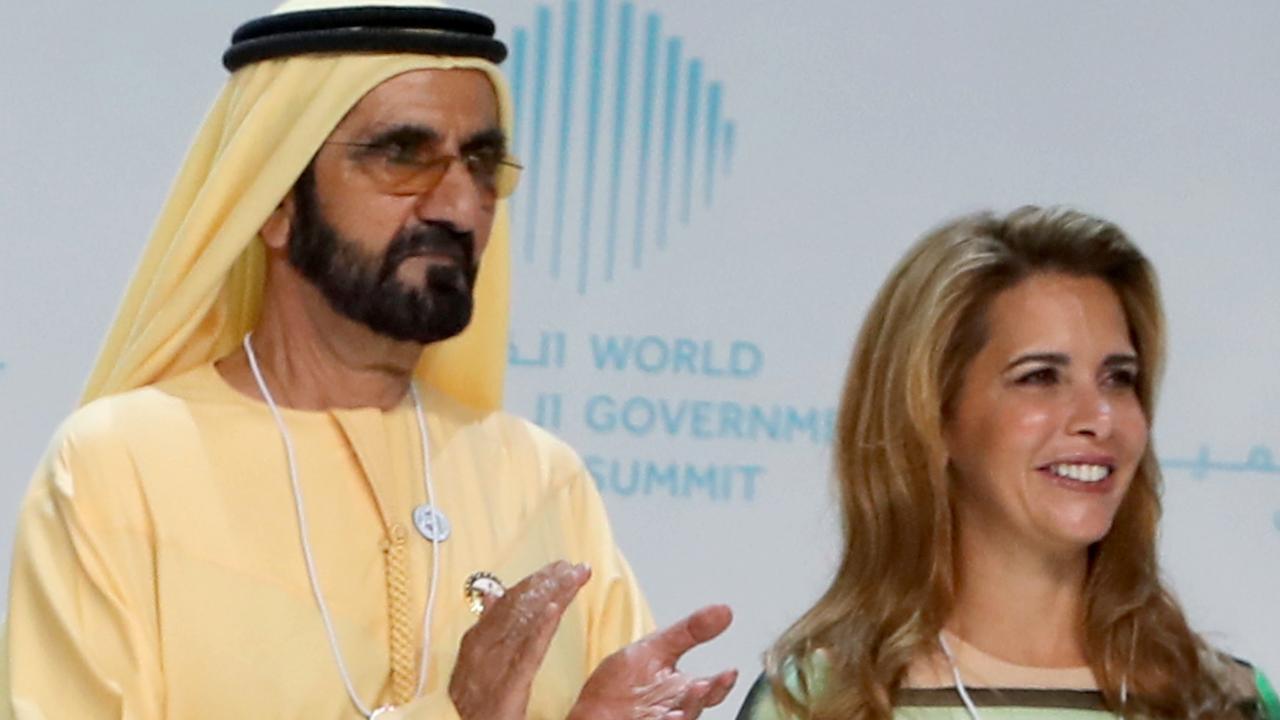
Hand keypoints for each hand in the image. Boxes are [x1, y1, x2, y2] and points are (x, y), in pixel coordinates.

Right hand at [448, 561, 590, 719]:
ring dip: (551, 596)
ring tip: (572, 578)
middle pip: (519, 606)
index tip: (558, 567)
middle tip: (573, 566)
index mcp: (477, 638)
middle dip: (548, 583)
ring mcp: (494, 662)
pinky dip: (541, 627)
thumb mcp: (474, 659)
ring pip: (527, 621)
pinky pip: (528, 650)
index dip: (535, 581)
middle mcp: (483, 645)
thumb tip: (491, 595)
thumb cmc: (470, 699)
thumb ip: (485, 626)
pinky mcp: (509, 683)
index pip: (509, 601)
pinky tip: (556, 609)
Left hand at [568, 604, 737, 719]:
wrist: (589, 712)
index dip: (721, 682)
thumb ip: (689, 631)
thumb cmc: (620, 686)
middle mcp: (674, 710)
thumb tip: (724, 611)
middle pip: (695, 708)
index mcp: (681, 690)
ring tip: (679, 703)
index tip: (729, 672)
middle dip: (699, 699)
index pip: (710, 689)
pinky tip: (661, 715)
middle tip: (702, 687)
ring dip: (682, 711)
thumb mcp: (654, 648)